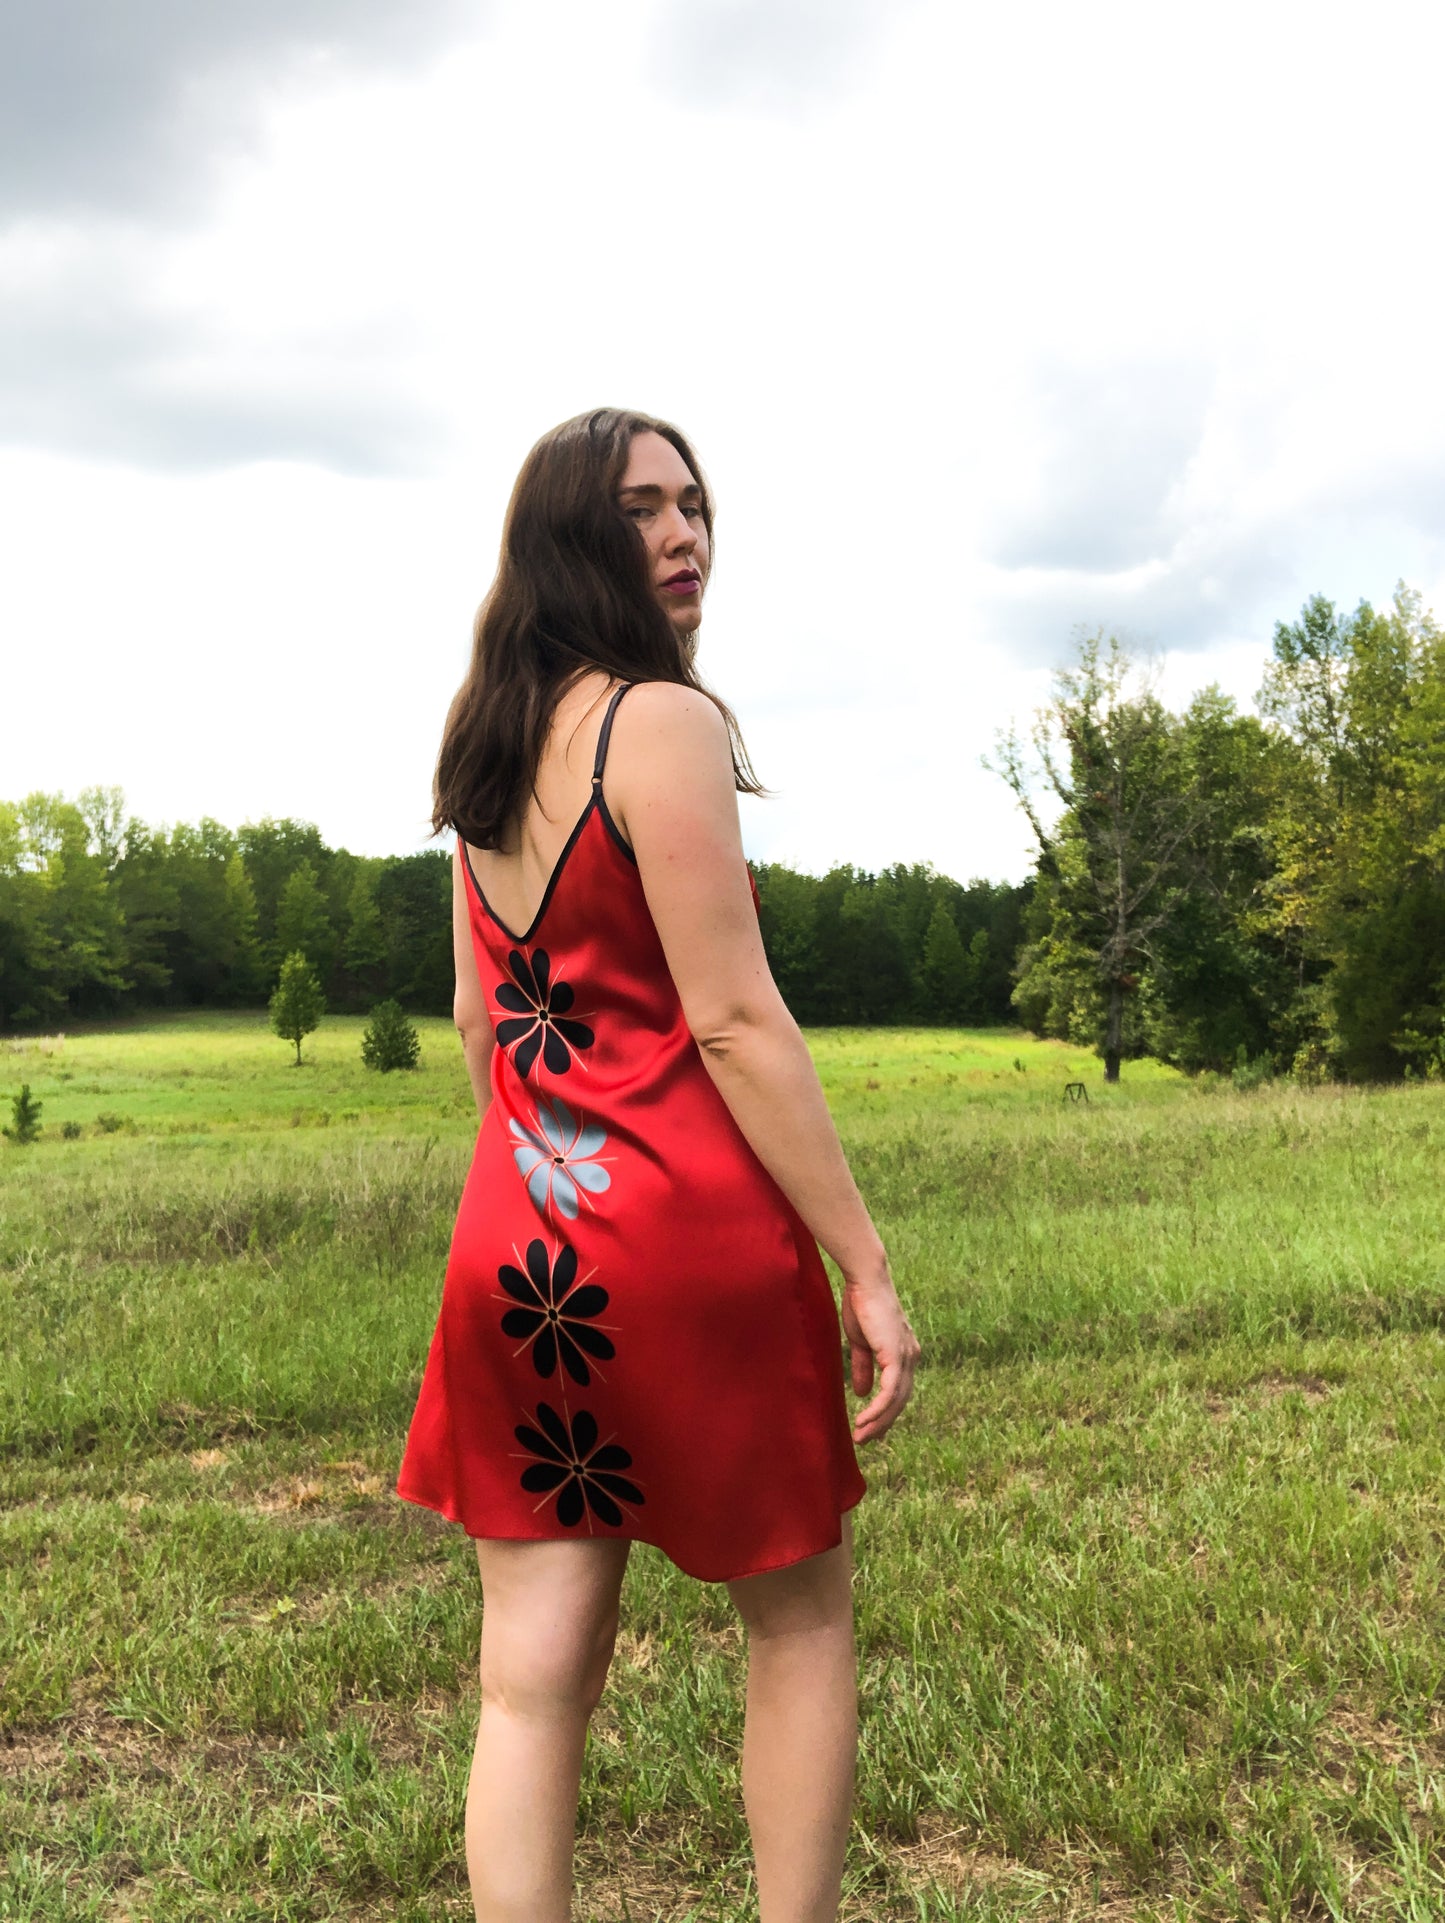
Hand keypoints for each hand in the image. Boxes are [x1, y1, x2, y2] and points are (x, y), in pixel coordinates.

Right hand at [840, 1277, 920, 1445]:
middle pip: (901, 1401)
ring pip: (897, 1401)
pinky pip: (890, 1392)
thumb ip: (864, 1367)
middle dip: (883, 1423)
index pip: (898, 1391)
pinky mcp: (897, 1356)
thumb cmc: (862, 1306)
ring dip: (879, 1422)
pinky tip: (865, 1421)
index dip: (885, 1412)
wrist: (866, 1282)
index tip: (870, 1428)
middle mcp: (911, 1357)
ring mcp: (906, 1357)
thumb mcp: (861, 1342)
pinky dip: (878, 1410)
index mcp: (904, 1353)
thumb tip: (863, 1393)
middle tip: (864, 1440)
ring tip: (861, 1436)